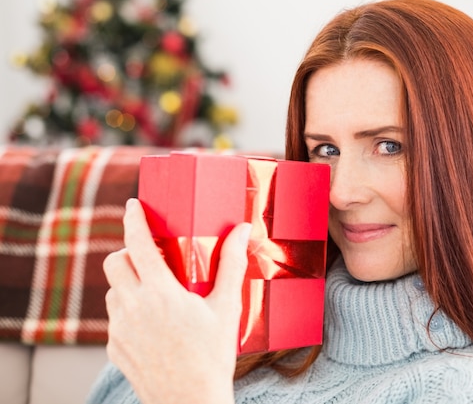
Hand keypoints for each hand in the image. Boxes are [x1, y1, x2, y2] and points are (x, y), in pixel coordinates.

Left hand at [104, 198, 250, 403]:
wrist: (190, 402)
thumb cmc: (212, 356)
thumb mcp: (227, 308)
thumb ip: (231, 264)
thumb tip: (241, 231)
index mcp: (160, 292)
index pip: (138, 243)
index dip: (133, 219)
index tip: (133, 205)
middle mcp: (133, 307)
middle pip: (114, 262)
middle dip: (127, 252)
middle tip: (149, 256)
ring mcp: (120, 329)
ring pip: (113, 291)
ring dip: (128, 283)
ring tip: (155, 292)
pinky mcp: (115, 348)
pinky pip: (114, 319)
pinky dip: (128, 311)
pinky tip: (152, 324)